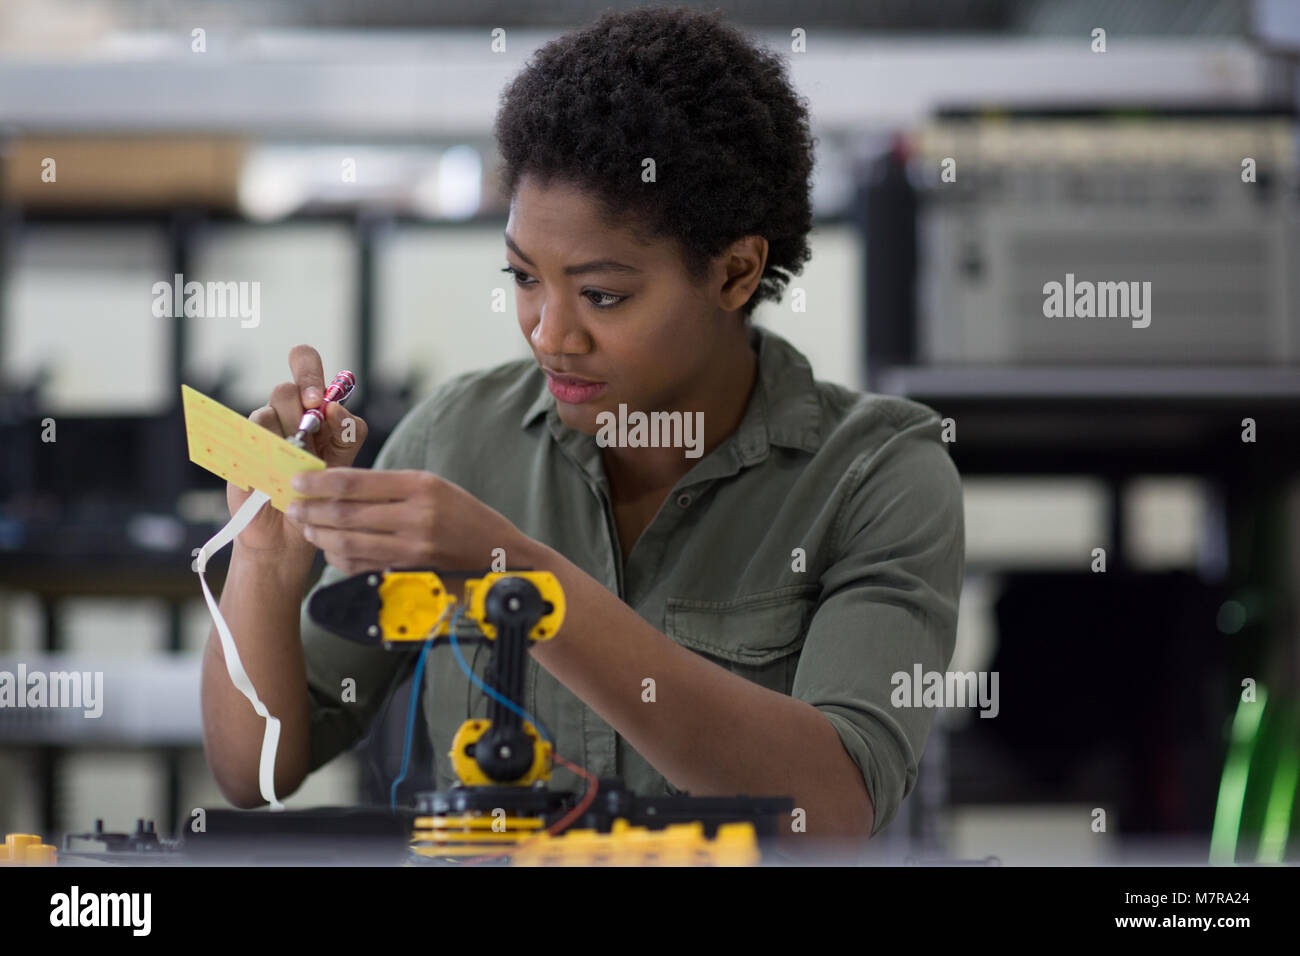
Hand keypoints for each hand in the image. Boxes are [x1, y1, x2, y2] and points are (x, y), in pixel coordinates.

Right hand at [229, 344, 368, 554]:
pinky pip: (250, 436)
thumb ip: (349, 432)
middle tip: (309, 430)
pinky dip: (266, 451)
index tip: (317, 401)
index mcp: (312, 406)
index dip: (308, 370)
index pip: (303, 361)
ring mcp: (262, 430)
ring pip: (268, 411)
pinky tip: (274, 469)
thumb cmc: (322, 492)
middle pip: (286, 389)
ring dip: (286, 436)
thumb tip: (335, 409)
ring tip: (294, 462)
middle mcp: (285, 412)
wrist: (292, 531)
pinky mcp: (242, 447)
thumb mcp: (346, 461)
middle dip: (300, 408)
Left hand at [286, 468, 527, 578]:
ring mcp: (413, 549)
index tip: (298, 480)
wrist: (500, 557)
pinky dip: (338, 557)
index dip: (318, 482)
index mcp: (421, 486)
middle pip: (345, 514)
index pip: (355, 482)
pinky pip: (360, 565)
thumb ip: (391, 486)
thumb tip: (338, 485)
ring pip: (348, 543)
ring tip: (306, 526)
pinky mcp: (409, 573)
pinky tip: (329, 548)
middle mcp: (417, 517)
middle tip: (291, 505)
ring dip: (319, 535)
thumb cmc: (465, 516)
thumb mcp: (435, 487)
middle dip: (310, 509)